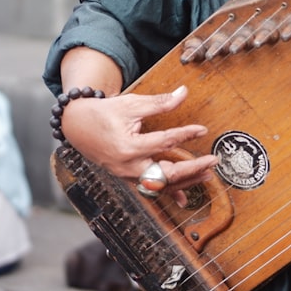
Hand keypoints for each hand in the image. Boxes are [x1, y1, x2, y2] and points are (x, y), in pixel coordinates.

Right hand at [60, 86, 219, 205]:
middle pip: (167, 174)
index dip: (185, 135)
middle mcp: (128, 166)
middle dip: (192, 169)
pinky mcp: (127, 178)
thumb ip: (159, 102)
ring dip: (186, 182)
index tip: (202, 130)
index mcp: (128, 146)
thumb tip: (184, 92)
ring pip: (161, 186)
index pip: (164, 142)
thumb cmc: (105, 113)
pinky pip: (151, 190)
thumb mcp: (132, 104)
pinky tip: (185, 198)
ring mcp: (127, 176)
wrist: (77, 126)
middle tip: (213, 161)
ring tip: (207, 174)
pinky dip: (168, 193)